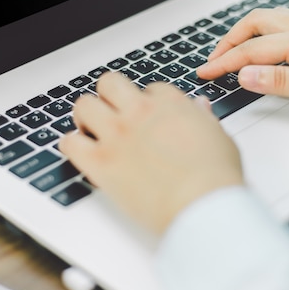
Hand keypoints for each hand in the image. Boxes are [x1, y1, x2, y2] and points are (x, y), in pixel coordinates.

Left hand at [58, 72, 242, 234]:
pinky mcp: (100, 162)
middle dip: (110, 96)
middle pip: (110, 83)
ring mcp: (117, 135)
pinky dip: (71, 146)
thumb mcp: (219, 138)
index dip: (147, 102)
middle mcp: (139, 113)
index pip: (149, 88)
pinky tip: (81, 153)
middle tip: (111, 112)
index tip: (147, 117)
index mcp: (169, 104)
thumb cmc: (215, 177)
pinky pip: (69, 143)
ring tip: (91, 130)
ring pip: (84, 105)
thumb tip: (199, 108)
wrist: (201, 205)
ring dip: (86, 116)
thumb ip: (203, 119)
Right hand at [197, 7, 288, 114]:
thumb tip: (246, 75)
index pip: (252, 49)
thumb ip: (282, 81)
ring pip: (270, 20)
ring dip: (245, 34)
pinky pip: (285, 23)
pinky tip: (266, 46)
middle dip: (229, 41)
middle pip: (255, 23)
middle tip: (214, 62)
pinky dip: (264, 32)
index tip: (205, 73)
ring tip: (233, 53)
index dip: (224, 62)